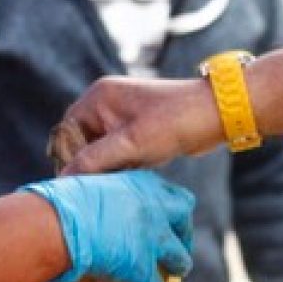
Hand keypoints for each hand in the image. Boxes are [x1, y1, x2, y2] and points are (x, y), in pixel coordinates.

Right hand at [22, 170, 194, 281]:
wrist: (52, 223)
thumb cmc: (59, 203)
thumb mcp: (91, 185)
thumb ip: (106, 193)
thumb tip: (97, 201)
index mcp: (140, 184)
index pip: (172, 194)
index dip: (171, 207)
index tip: (165, 215)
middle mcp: (153, 208)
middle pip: (184, 218)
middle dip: (183, 232)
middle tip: (175, 243)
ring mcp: (150, 239)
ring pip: (179, 256)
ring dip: (179, 264)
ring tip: (175, 272)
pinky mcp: (140, 267)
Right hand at [56, 76, 221, 174]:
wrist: (218, 114)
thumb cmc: (174, 123)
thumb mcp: (130, 145)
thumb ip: (93, 160)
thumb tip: (64, 178)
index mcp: (97, 98)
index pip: (66, 132)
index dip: (69, 158)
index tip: (77, 181)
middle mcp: (105, 103)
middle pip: (81, 141)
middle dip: (90, 163)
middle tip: (100, 184)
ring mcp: (120, 114)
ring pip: (99, 149)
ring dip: (107, 166)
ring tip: (121, 177)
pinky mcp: (136, 127)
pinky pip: (116, 150)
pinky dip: (121, 164)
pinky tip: (133, 173)